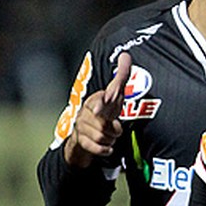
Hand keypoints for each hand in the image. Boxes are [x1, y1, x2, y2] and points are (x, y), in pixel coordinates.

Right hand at [64, 51, 131, 167]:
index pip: (100, 99)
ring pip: (102, 137)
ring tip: (108, 136)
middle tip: (115, 129)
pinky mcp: (80, 141)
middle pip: (105, 125)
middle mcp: (85, 112)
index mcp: (95, 100)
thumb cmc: (104, 111)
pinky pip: (97, 148)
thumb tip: (126, 54)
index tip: (104, 104)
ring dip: (110, 140)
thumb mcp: (115, 95)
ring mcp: (80, 126)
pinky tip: (106, 147)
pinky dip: (104, 150)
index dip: (103, 101)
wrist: (85, 134)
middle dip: (114, 130)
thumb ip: (121, 76)